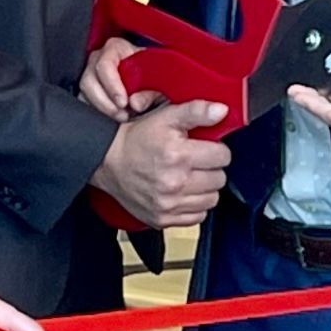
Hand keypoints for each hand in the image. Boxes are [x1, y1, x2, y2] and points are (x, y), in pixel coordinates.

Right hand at [80, 37, 161, 120]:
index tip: (124, 102)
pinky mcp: (88, 88)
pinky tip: (114, 116)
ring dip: (102, 108)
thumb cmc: (155, 75)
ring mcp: (91, 73)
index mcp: (116, 48)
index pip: (105, 64)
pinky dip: (98, 111)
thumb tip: (135, 103)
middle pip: (89, 80)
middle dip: (105, 101)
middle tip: (122, 114)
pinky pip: (84, 101)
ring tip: (122, 117)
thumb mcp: (159, 82)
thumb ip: (150, 92)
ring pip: (85, 92)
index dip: (112, 85)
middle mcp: (99, 58)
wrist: (152, 81)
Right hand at [90, 98, 231, 228]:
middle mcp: (175, 182)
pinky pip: (197, 217)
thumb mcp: (166, 116)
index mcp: (178, 155)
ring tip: (191, 177)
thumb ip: (197, 111)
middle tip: (196, 162)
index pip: (223, 156)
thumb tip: (221, 111)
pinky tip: (184, 193)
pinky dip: (195, 206)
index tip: (207, 148)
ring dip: (206, 188)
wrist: (107, 161)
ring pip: (211, 199)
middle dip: (212, 168)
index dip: (217, 149)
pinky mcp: (163, 218)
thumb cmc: (136, 139)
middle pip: (219, 179)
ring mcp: (169, 204)